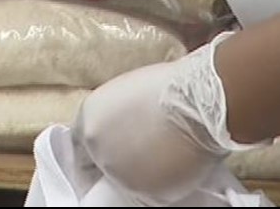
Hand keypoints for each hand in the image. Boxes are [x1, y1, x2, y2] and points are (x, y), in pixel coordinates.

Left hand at [75, 33, 255, 203]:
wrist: (199, 104)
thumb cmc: (171, 87)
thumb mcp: (128, 93)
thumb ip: (116, 116)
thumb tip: (124, 129)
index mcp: (89, 120)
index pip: (81, 146)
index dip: (96, 150)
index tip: (107, 153)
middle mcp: (97, 150)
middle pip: (103, 163)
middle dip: (120, 160)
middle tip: (144, 152)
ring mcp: (120, 174)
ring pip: (128, 180)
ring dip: (141, 172)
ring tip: (165, 153)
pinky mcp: (146, 194)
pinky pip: (152, 192)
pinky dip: (163, 182)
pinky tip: (177, 163)